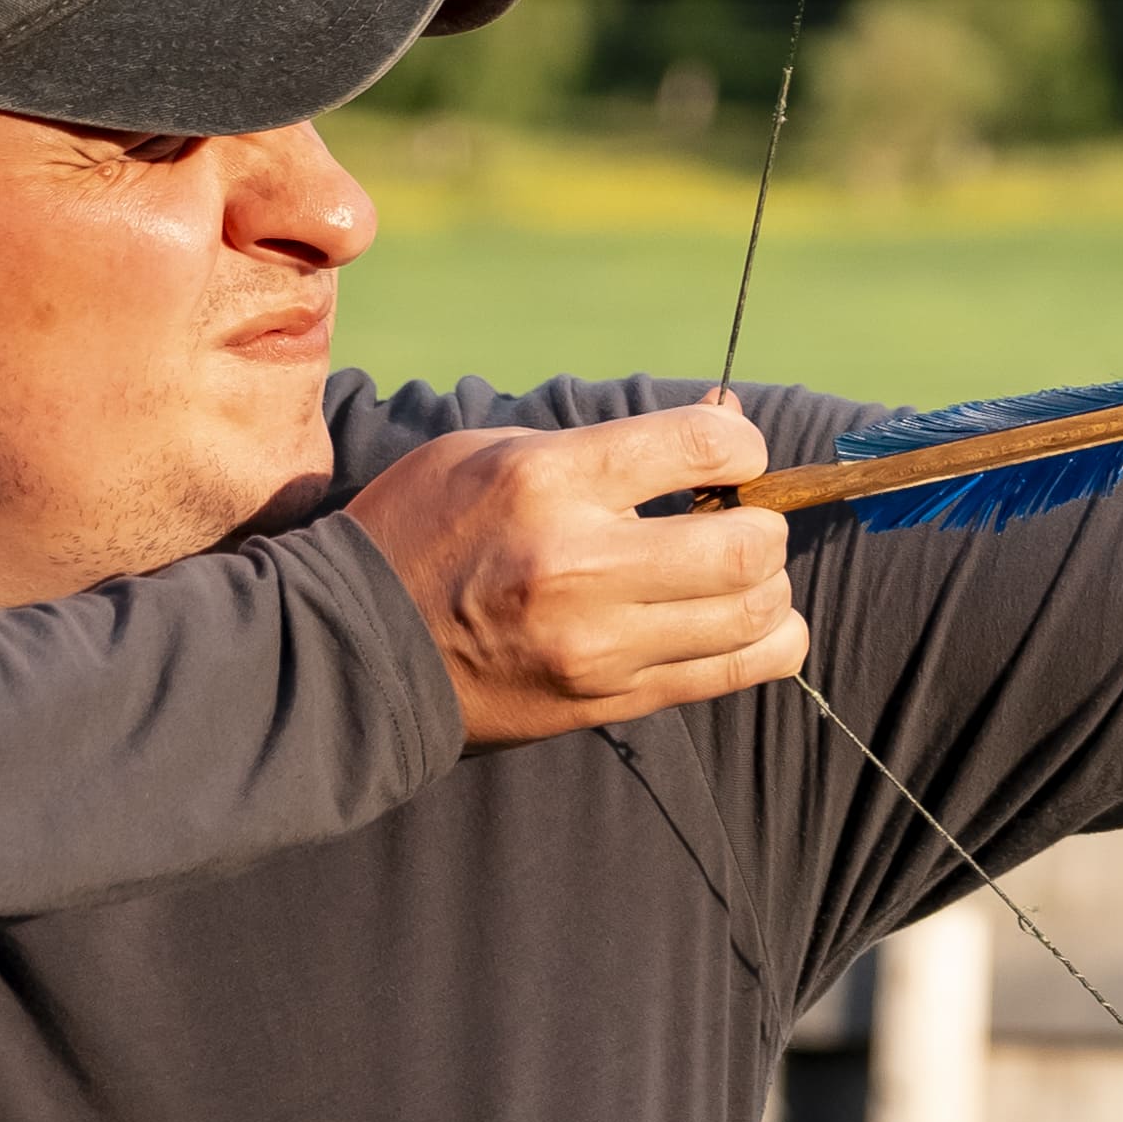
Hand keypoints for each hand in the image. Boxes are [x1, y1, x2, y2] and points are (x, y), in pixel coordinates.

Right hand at [346, 395, 810, 744]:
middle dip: (761, 521)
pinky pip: (738, 671)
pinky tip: (736, 620)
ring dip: (765, 583)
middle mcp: (581, 564)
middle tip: (734, 519)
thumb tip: (728, 421)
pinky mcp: (612, 700)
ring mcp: (600, 644)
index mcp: (547, 482)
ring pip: (757, 612)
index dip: (741, 446)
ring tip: (730, 571)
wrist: (356, 651)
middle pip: (749, 543)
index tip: (727, 456)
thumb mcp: (494, 451)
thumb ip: (613, 443)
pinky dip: (766, 640)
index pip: (704, 447)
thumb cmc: (424, 530)